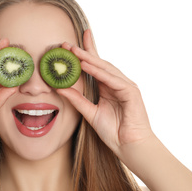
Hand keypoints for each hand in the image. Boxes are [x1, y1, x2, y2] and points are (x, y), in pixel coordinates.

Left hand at [57, 30, 153, 155]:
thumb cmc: (113, 131)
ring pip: (105, 68)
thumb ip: (77, 100)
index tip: (71, 44)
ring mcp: (125, 86)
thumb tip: (60, 88)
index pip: (95, 67)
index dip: (85, 53)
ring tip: (73, 51)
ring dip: (89, 59)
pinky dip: (99, 72)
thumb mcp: (90, 113)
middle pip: (99, 63)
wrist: (129, 146)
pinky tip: (86, 66)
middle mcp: (117, 83)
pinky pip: (112, 79)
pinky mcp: (131, 92)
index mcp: (108, 87)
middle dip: (84, 52)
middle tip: (67, 44)